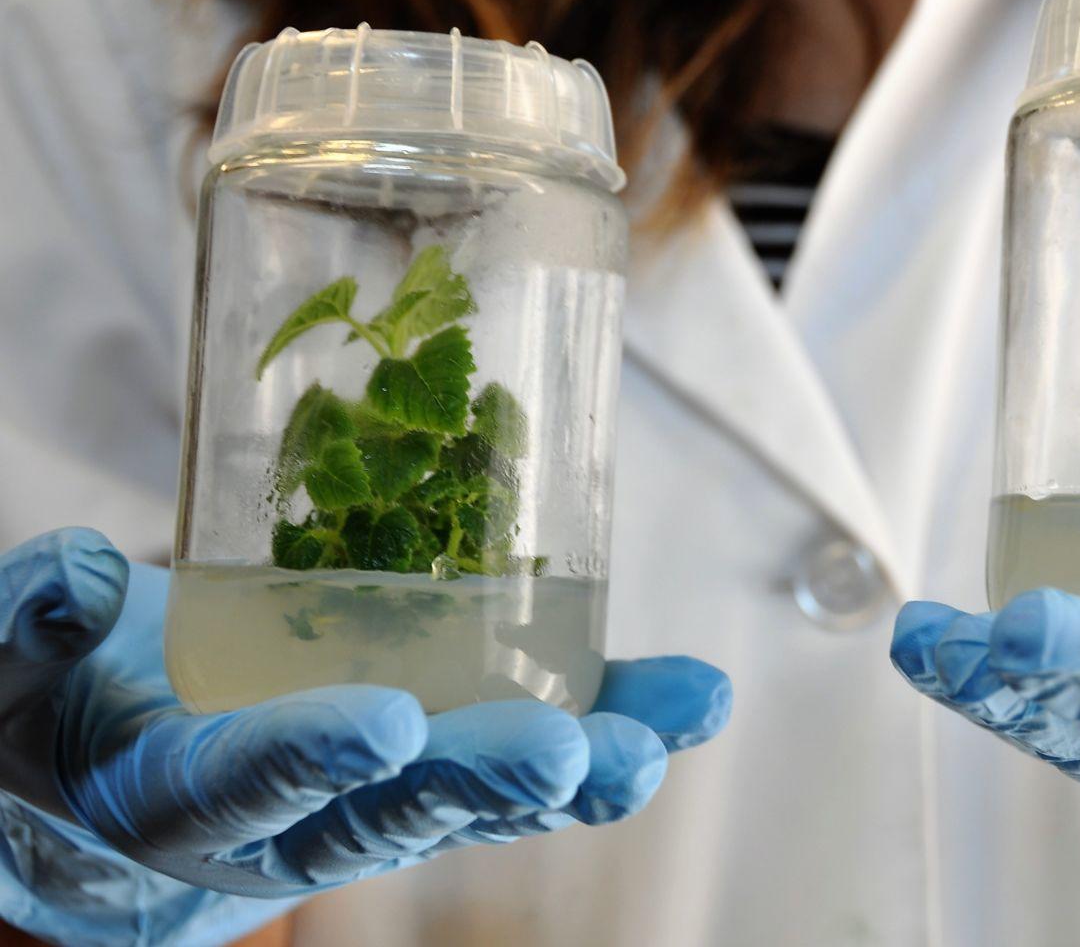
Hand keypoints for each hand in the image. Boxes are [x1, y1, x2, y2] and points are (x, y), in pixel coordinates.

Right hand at [0, 529, 729, 944]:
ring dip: (576, 777)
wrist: (105, 772)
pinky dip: (609, 730)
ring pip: (476, 804)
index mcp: (172, 793)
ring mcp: (368, 803)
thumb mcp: (15, 669)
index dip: (307, 759)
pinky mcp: (430, 768)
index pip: (239, 785)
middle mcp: (283, 824)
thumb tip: (72, 576)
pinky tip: (690, 703)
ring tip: (659, 743)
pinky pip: (525, 760)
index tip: (383, 725)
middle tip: (569, 753)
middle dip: (482, 783)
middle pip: (389, 820)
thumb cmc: (60, 705)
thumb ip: (27, 622)